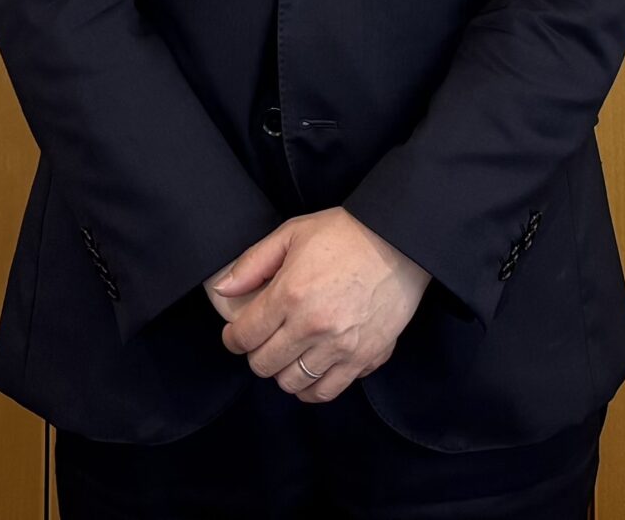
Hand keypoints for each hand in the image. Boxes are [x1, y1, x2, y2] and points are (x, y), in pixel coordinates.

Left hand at [203, 207, 430, 401]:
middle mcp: (313, 327)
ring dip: (283, 371)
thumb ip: (253, 263)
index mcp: (290, 294)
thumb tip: (223, 289)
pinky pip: (326, 391)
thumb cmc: (346, 233)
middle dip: (257, 354)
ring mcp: (340, 347)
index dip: (233, 338)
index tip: (236, 334)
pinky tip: (310, 369)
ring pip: (291, 383)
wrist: (400, 242)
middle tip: (264, 340)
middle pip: (264, 365)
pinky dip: (311, 387)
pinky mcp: (365, 359)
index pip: (244, 337)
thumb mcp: (292, 233)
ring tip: (289, 354)